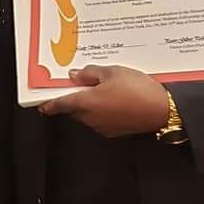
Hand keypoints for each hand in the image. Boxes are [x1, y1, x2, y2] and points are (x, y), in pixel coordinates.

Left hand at [39, 65, 169, 137]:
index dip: (50, 104)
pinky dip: (103, 111)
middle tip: (82, 84)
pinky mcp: (114, 131)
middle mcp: (90, 118)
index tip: (43, 104)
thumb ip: (90, 73)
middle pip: (74, 109)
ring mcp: (102, 127)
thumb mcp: (112, 72)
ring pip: (88, 115)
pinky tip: (115, 100)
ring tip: (104, 89)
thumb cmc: (136, 89)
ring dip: (90, 105)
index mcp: (86, 102)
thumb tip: (75, 76)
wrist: (161, 110)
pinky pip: (101, 120)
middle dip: (75, 99)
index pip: (60, 104)